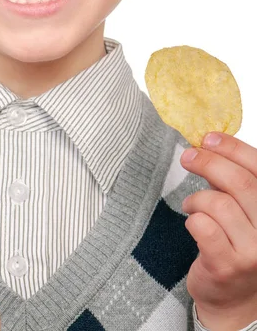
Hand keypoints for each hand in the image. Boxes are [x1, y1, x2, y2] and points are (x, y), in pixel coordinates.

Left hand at [180, 132, 256, 330]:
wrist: (234, 301)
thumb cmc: (238, 245)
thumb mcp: (246, 211)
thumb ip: (236, 183)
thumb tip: (210, 144)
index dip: (233, 148)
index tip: (209, 138)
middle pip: (239, 183)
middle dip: (209, 162)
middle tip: (188, 157)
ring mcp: (253, 252)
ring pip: (218, 203)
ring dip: (197, 199)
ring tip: (192, 206)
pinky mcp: (227, 265)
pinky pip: (202, 226)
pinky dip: (192, 218)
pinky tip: (193, 223)